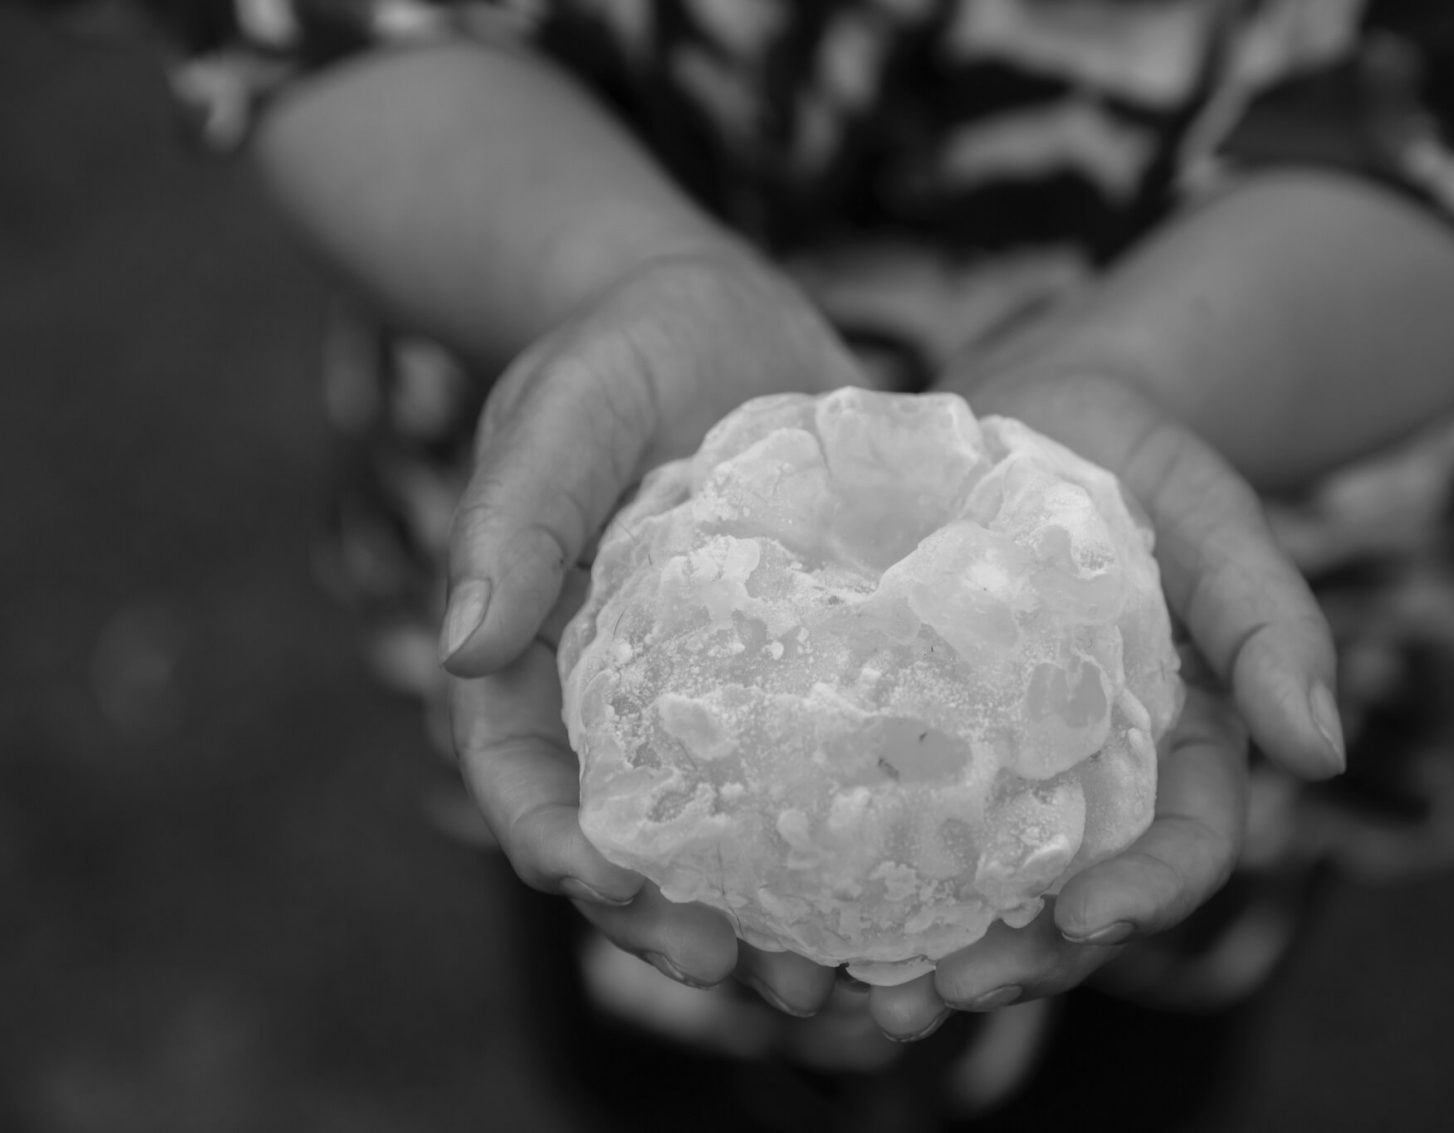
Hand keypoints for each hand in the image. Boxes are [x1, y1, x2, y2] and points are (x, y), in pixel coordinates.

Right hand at [440, 249, 861, 1013]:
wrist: (720, 316)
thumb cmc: (621, 348)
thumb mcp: (568, 403)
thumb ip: (519, 509)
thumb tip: (461, 645)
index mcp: (540, 650)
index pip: (524, 770)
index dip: (554, 841)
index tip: (610, 885)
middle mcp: (624, 695)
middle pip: (630, 838)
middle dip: (673, 920)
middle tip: (753, 973)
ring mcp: (719, 695)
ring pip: (729, 833)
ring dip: (772, 915)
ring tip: (840, 979)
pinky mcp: (806, 674)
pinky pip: (821, 771)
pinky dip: (853, 841)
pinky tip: (919, 888)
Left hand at [868, 369, 1344, 1039]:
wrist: (1040, 413)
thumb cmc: (1145, 465)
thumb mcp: (1218, 522)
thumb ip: (1271, 623)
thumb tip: (1325, 754)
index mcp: (1177, 750)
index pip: (1181, 850)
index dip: (1144, 898)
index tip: (1086, 921)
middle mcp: (1087, 780)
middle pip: (1064, 901)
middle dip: (1012, 962)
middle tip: (936, 996)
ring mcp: (999, 767)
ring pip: (970, 886)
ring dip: (915, 950)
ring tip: (841, 990)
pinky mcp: (918, 736)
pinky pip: (890, 819)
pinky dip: (844, 877)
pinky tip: (787, 915)